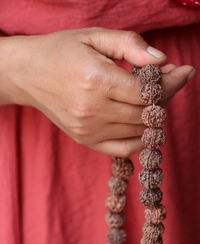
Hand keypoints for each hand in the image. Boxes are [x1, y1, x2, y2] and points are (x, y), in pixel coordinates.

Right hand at [0, 28, 194, 156]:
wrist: (29, 74)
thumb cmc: (61, 52)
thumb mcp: (95, 37)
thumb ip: (131, 45)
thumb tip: (163, 61)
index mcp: (96, 81)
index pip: (148, 92)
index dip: (172, 83)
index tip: (184, 72)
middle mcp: (93, 110)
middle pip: (147, 113)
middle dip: (166, 97)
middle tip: (168, 81)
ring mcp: (88, 130)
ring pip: (140, 130)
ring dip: (154, 114)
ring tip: (152, 97)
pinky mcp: (85, 140)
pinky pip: (125, 148)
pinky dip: (140, 138)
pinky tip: (142, 122)